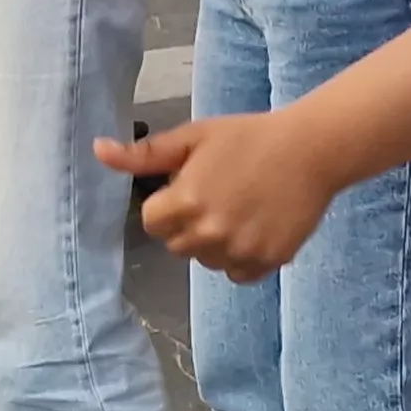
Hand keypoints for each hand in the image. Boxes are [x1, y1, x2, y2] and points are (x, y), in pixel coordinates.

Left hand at [97, 113, 337, 283]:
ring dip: (216, 243)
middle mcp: (209, 232)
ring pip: (207, 261)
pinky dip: (243, 257)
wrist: (312, 149)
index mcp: (186, 201)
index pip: (153, 223)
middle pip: (178, 245)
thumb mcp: (193, 137)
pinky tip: (257, 227)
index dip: (170, 204)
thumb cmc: (248, 137)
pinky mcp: (267, 262)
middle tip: (221, 195)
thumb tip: (97, 150)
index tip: (193, 187)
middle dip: (191, 224)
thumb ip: (143, 153)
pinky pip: (238, 273)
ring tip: (242, 210)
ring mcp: (240, 250)